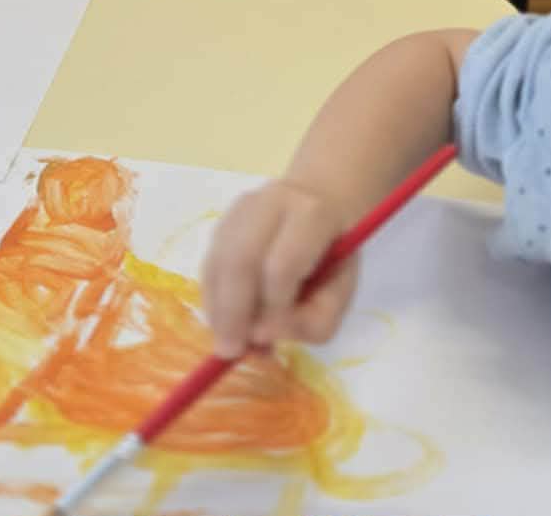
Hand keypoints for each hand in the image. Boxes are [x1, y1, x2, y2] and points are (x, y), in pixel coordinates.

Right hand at [201, 180, 355, 358]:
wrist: (321, 197)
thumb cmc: (335, 253)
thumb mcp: (342, 292)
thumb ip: (313, 320)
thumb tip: (261, 336)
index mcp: (311, 215)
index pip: (282, 267)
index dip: (272, 309)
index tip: (269, 344)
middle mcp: (270, 203)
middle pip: (238, 261)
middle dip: (231, 313)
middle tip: (230, 352)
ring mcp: (240, 209)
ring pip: (216, 262)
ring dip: (216, 309)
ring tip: (229, 341)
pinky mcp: (222, 220)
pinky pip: (209, 265)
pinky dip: (213, 298)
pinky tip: (226, 320)